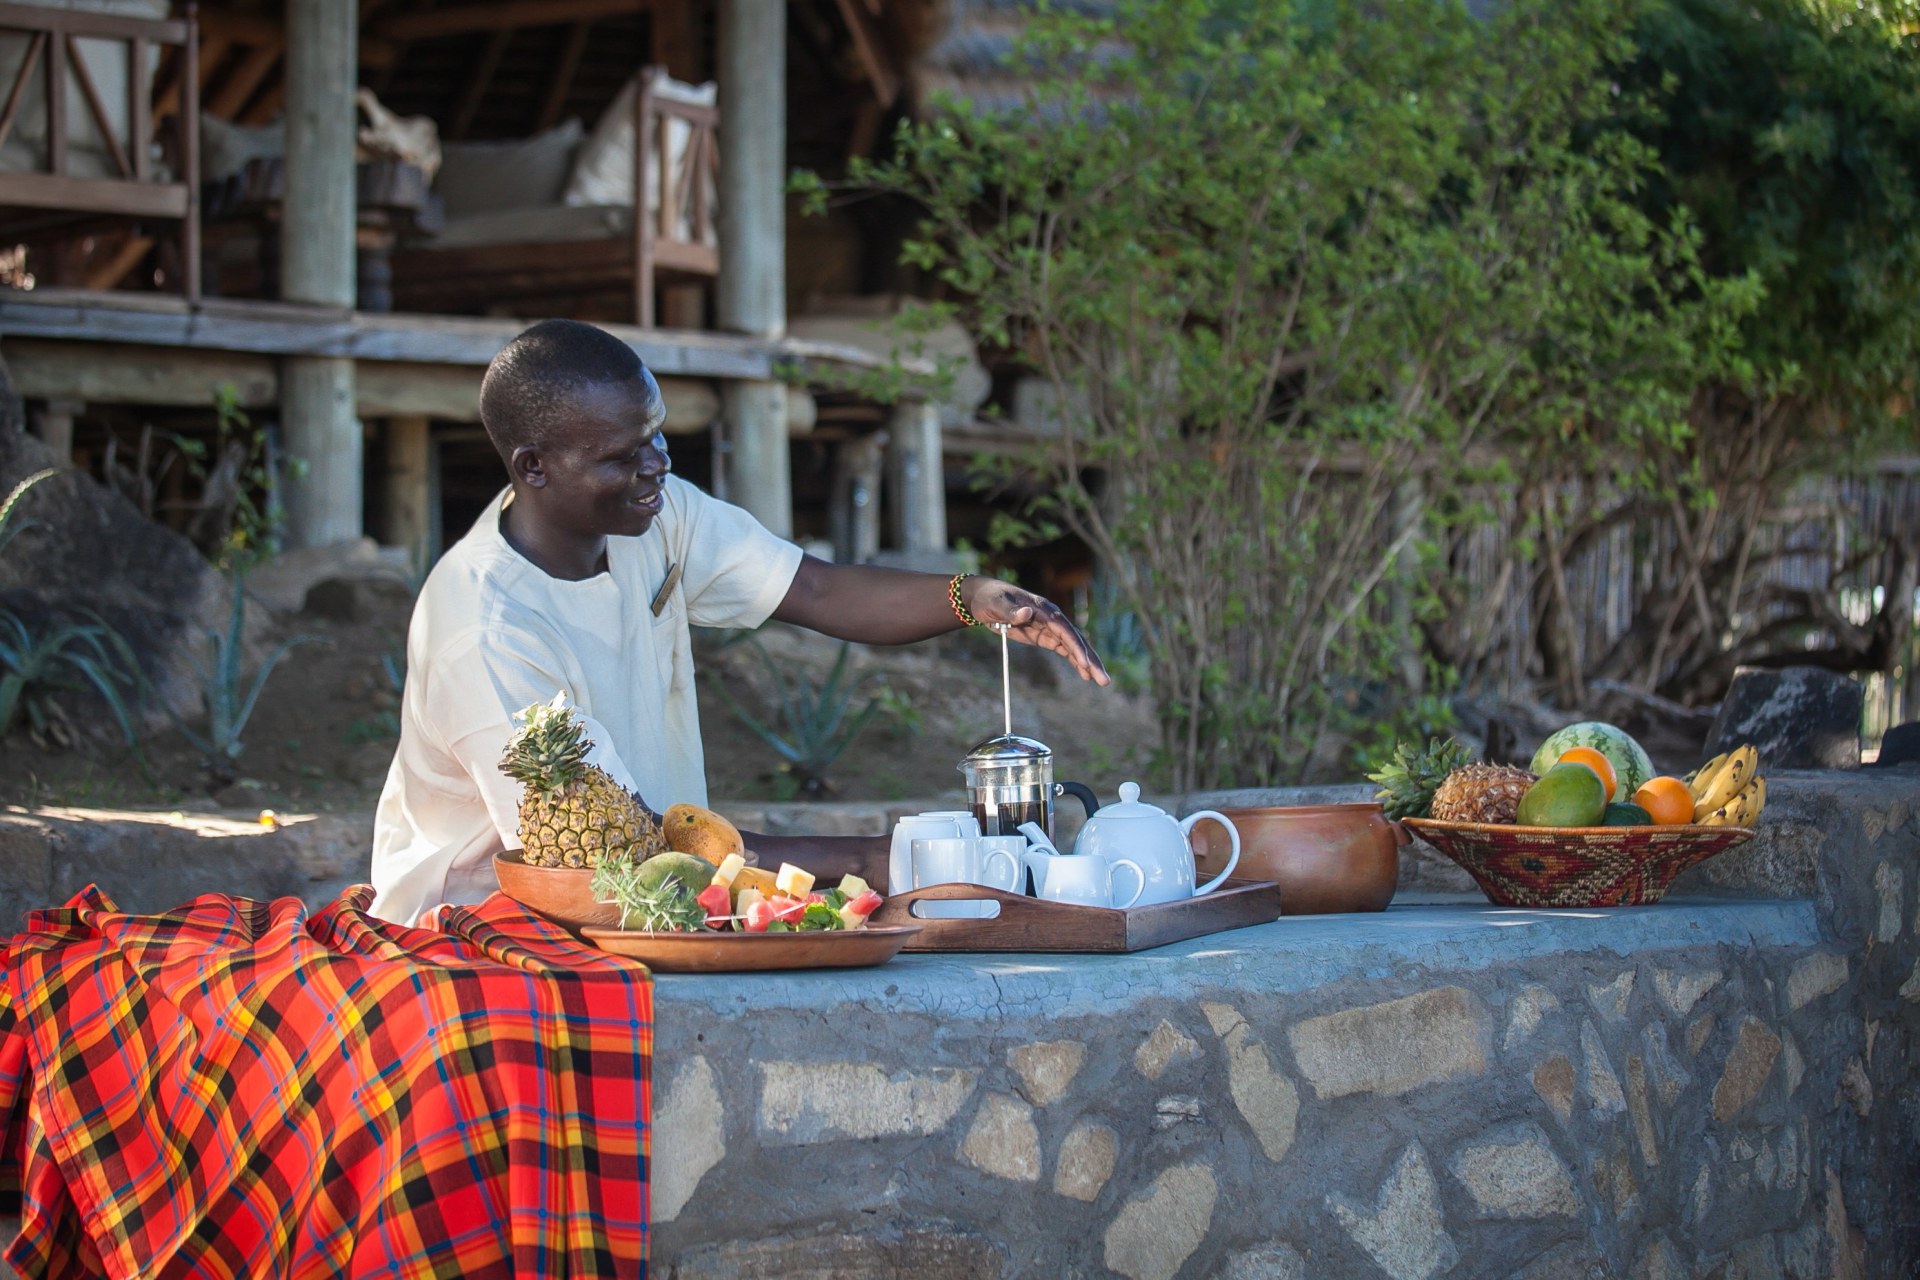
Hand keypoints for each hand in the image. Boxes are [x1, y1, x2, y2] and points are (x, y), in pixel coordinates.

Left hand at [963, 578, 1111, 686]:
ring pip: (1074, 646)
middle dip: (1090, 659)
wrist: (984, 598)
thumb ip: (1011, 610)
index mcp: (1043, 608)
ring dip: (1088, 663)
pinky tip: (1085, 675)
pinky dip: (1075, 661)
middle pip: (1076, 639)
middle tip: (1103, 679)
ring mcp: (1050, 627)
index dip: (1075, 646)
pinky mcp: (1045, 636)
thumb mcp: (996, 604)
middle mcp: (1052, 617)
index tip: (1084, 663)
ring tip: (1102, 681)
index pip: (1063, 629)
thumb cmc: (990, 598)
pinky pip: (1064, 650)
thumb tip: (1027, 612)